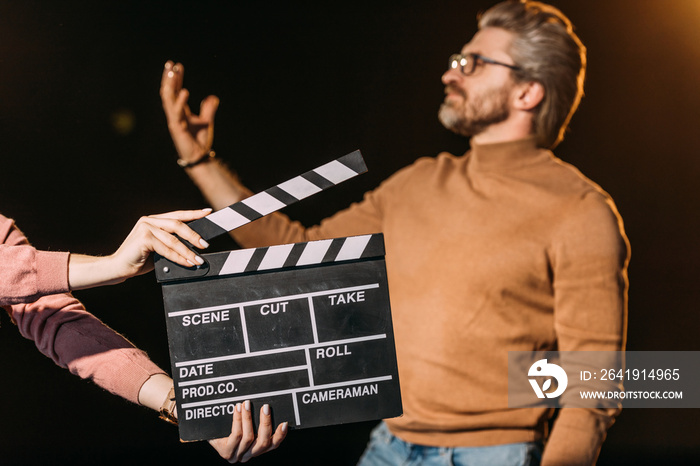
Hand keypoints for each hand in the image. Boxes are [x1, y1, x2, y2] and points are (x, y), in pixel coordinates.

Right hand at [68, 209, 210, 289]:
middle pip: (178, 225)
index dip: (193, 214)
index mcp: (154, 220)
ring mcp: (145, 227)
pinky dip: (178, 257)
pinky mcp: (143, 237)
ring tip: (198, 260)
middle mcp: (149, 220)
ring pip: (173, 239)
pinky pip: (166, 248)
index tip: (208, 213)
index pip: (178, 215)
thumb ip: (172, 244)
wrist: (118, 268)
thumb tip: (195, 247)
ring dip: (188, 251)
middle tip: (205, 245)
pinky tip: (186, 262)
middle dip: (194, 236)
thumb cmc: (138, 259)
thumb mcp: (159, 249)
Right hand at [161, 61, 219, 163]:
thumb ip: (208, 109)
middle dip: (169, 77)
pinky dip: (180, 101)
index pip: (175, 90)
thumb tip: (213, 97)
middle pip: (168, 92)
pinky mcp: (177, 128)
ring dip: (169, 85)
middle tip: (170, 63)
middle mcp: (174, 114)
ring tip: (172, 72)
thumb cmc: (199, 140)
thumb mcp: (206, 121)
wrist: (199, 157)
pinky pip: (176, 112)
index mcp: (180, 111)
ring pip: (168, 99)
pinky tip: (184, 90)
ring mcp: (174, 120)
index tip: (177, 65)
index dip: (176, 78)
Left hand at [208, 401, 287, 462]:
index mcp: (256, 449)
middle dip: (265, 423)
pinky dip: (238, 420)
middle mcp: (248, 455)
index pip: (273, 445)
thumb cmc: (228, 424)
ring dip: (249, 418)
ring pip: (249, 437)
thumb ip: (258, 420)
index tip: (284, 423)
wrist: (207, 430)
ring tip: (246, 404)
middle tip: (265, 407)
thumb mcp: (246, 423)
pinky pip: (236, 435)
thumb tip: (269, 405)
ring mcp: (237, 455)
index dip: (280, 435)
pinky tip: (237, 409)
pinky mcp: (226, 452)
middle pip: (263, 443)